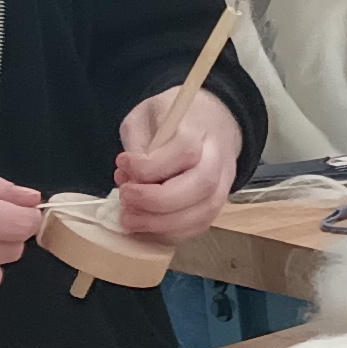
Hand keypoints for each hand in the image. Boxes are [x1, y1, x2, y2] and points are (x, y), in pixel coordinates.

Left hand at [114, 85, 244, 238]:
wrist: (212, 121)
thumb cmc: (172, 118)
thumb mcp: (145, 116)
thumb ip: (137, 143)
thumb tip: (131, 179)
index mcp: (199, 130)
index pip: (184, 152)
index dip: (149, 165)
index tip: (123, 162)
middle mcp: (218, 159)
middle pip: (200, 186)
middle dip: (156, 201)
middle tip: (125, 197)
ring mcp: (223, 184)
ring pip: (203, 213)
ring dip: (162, 224)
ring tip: (129, 218)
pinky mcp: (218, 203)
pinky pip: (200, 225)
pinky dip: (171, 231)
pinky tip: (148, 224)